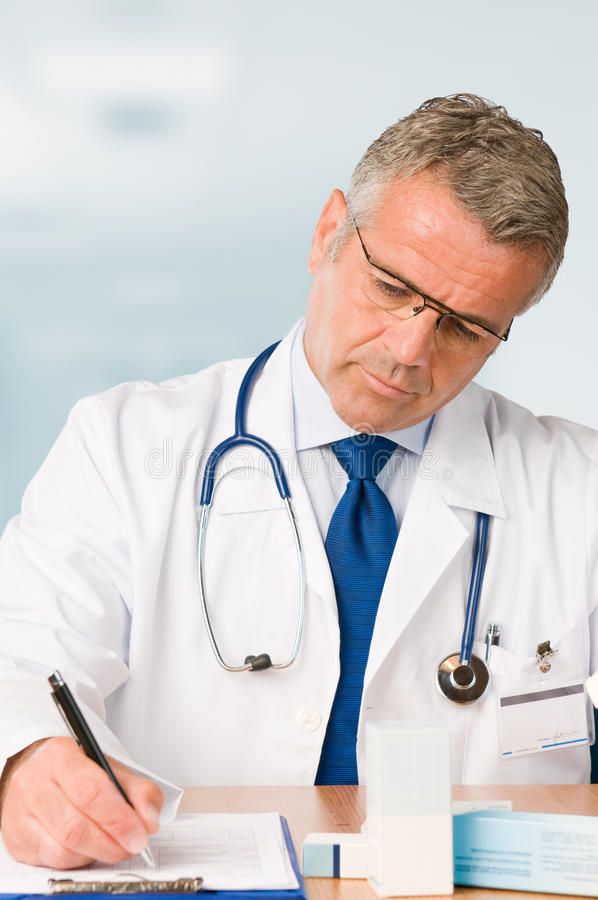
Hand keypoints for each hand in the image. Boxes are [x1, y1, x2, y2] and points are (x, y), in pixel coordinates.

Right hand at [0, 737, 162, 867]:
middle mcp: (33, 783)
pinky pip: (52, 861)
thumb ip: (137, 789)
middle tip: (132, 846)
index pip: (90, 792)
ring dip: (97, 854)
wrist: (34, 770)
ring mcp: (20, 814)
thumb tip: (149, 821)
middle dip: (111, 842)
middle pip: (75, 826)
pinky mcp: (17, 839)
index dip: (118, 818)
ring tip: (114, 846)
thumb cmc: (74, 770)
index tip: (140, 833)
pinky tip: (91, 849)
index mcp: (59, 756)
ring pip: (63, 849)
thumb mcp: (109, 767)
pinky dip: (79, 860)